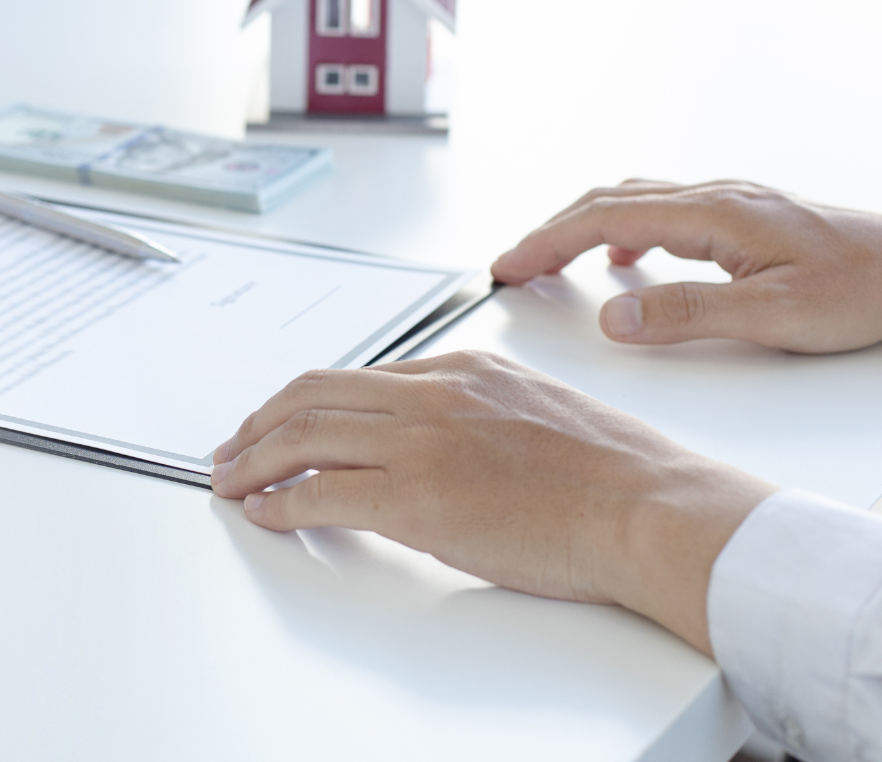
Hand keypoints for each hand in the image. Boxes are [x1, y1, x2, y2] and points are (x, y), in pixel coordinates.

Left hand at [209, 350, 774, 653]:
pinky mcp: (417, 497)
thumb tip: (440, 444)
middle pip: (315, 393)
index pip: (362, 377)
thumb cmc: (618, 476)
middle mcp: (436, 393)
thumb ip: (480, 414)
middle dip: (261, 421)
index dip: (309, 402)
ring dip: (254, 458)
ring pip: (305, 435)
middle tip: (232, 448)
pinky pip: (321, 493)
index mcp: (465, 368)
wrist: (652, 508)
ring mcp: (423, 442)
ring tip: (229, 480)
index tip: (285, 424)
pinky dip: (280, 502)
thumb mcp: (539, 411)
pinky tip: (265, 513)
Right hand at [491, 179, 881, 352]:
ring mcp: (728, 202)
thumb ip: (687, 315)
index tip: (507, 266)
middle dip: (549, 232)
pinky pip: (662, 210)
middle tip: (511, 265)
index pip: (602, 217)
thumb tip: (615, 318)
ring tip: (551, 259)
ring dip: (582, 226)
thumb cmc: (860, 289)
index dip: (545, 242)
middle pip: (607, 200)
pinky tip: (626, 258)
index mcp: (712, 213)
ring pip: (633, 200)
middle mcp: (715, 196)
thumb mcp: (771, 316)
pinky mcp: (741, 216)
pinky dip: (622, 229)